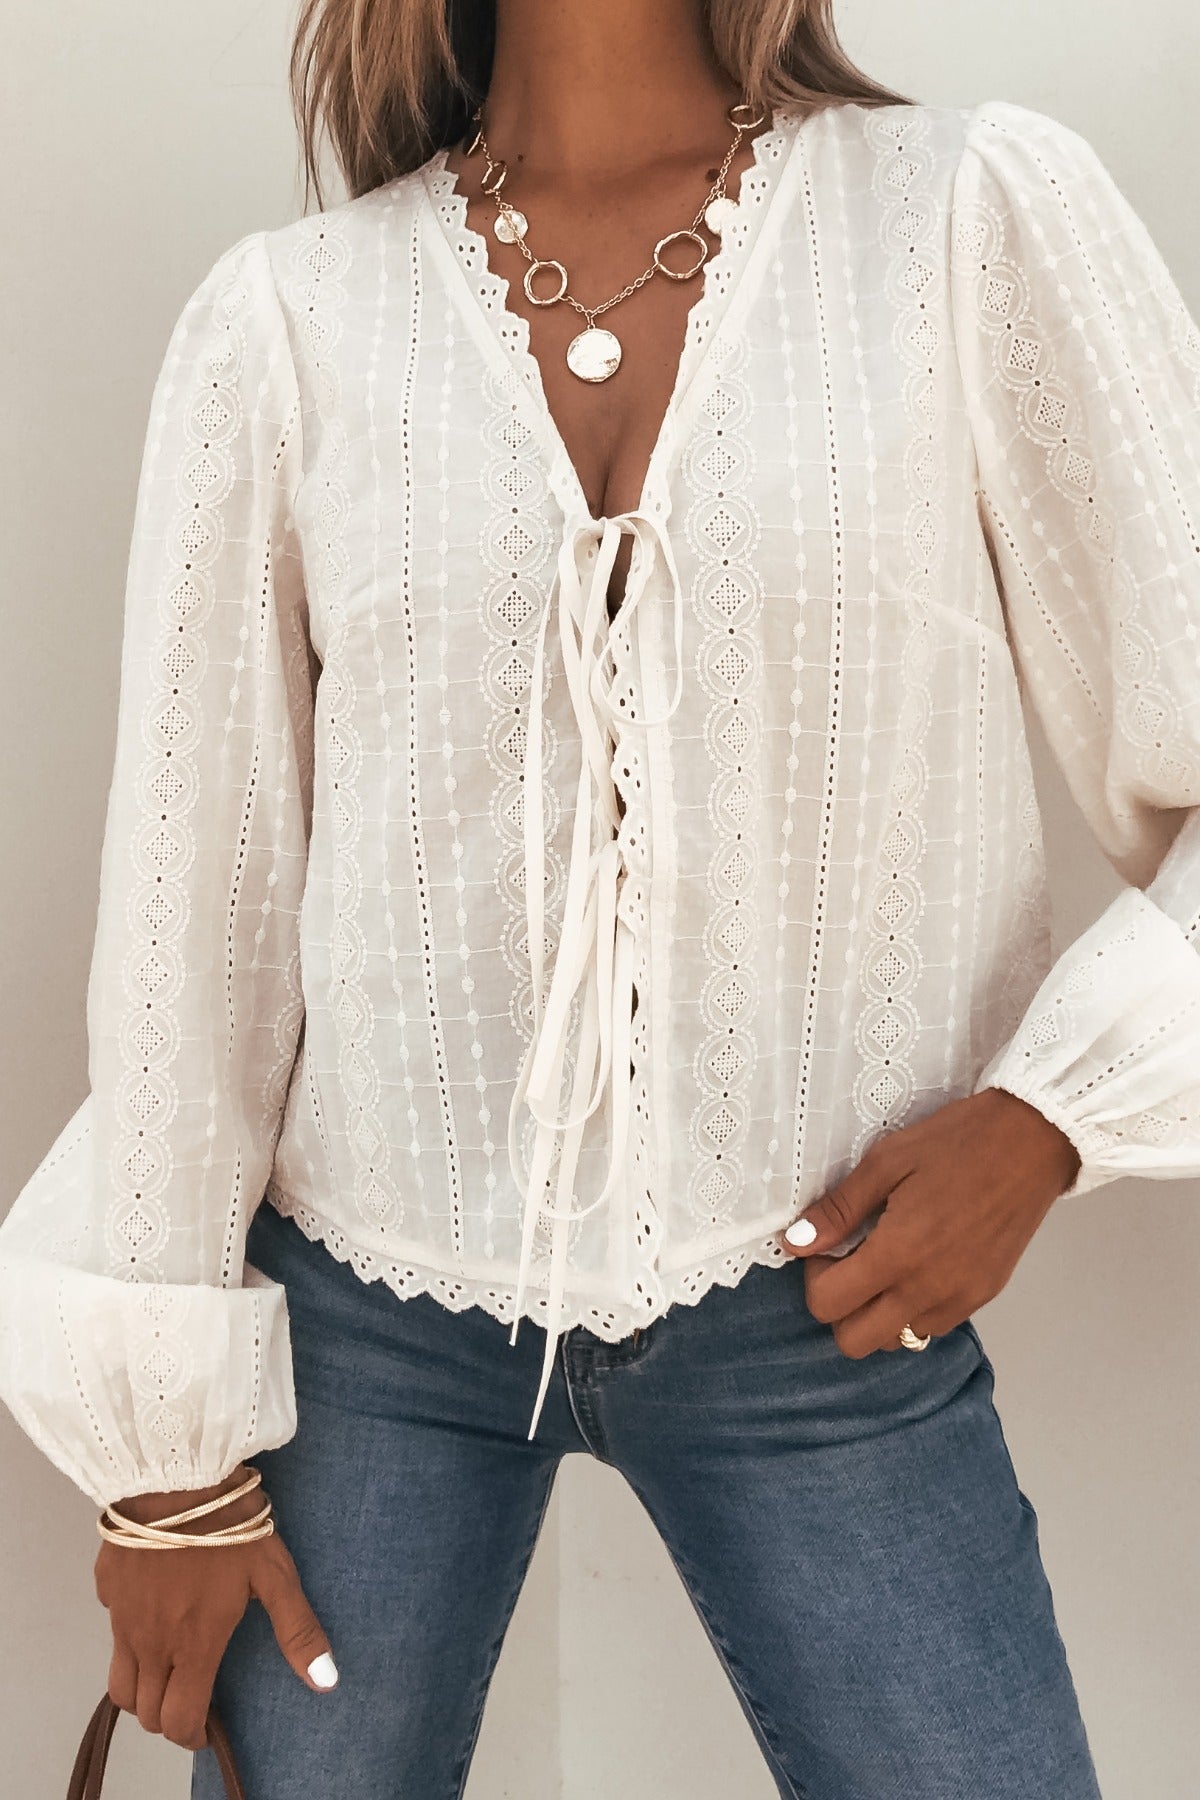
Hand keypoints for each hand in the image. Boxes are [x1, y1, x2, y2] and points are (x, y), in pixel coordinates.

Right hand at [94, 1462, 337, 1751]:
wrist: (177, 1473)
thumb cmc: (231, 1522)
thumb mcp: (275, 1573)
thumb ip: (297, 1630)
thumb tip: (325, 1682)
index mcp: (195, 1644)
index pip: (179, 1720)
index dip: (192, 1735)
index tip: (206, 1728)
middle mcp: (152, 1642)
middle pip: (145, 1712)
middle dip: (167, 1717)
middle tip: (190, 1697)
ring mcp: (122, 1617)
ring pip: (120, 1684)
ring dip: (141, 1691)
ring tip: (167, 1671)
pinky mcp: (107, 1588)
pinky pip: (112, 1631)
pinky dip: (129, 1638)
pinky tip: (153, 1612)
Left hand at [779, 1087, 1081, 1356]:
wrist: (1033, 1140)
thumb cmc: (958, 1142)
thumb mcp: (886, 1162)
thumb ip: (838, 1210)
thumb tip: (795, 1242)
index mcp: (899, 1255)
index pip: (827, 1306)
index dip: (814, 1276)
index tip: (829, 1242)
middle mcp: (929, 1290)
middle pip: (856, 1342)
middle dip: (840, 1307)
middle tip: (851, 1258)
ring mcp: (961, 1299)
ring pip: (896, 1339)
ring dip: (878, 1310)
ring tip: (888, 1259)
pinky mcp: (984, 1296)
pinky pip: (933, 1325)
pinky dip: (913, 1306)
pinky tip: (920, 1262)